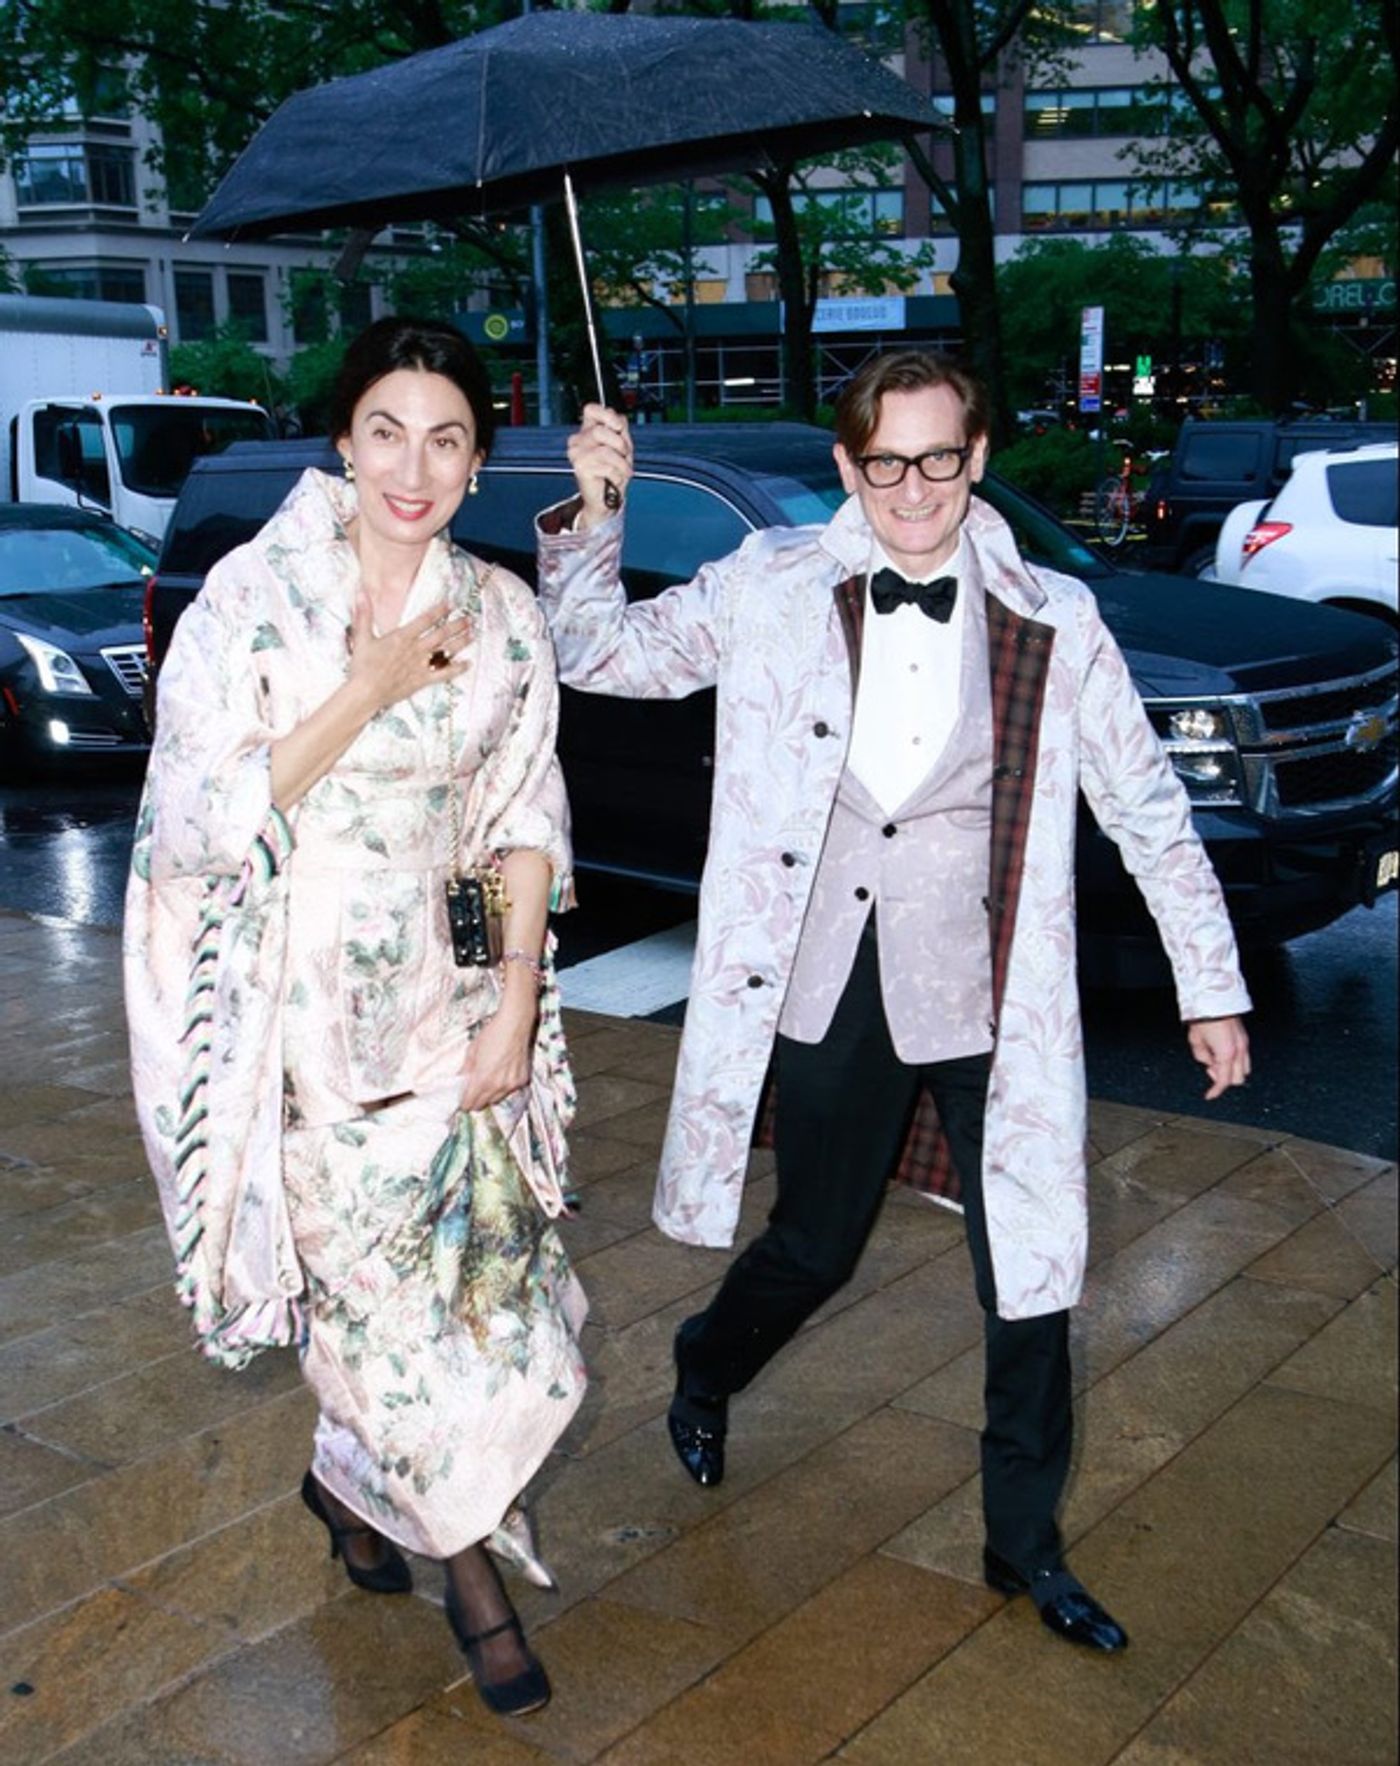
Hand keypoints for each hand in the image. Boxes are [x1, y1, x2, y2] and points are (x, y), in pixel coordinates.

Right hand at [346, 596, 471, 712]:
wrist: (366, 692)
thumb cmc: (362, 666)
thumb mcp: (362, 637)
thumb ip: (364, 614)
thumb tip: (360, 592)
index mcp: (402, 637)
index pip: (425, 620)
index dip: (439, 611)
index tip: (450, 604)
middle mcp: (415, 649)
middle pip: (441, 634)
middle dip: (456, 625)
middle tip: (469, 618)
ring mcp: (421, 665)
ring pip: (445, 651)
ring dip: (460, 642)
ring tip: (472, 634)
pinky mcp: (422, 680)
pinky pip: (443, 674)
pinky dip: (457, 669)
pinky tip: (467, 664)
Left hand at [460, 995, 534, 1112]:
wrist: (515, 1024)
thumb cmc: (492, 1034)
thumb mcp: (472, 1050)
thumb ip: (465, 1070)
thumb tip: (460, 1081)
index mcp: (482, 1079)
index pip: (469, 1103)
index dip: (464, 1103)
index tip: (462, 1100)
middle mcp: (497, 1086)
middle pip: (482, 1105)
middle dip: (476, 1101)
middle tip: (472, 1092)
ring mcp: (511, 1085)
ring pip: (496, 1100)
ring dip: (490, 1096)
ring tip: (487, 1082)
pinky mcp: (522, 1080)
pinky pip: (509, 1091)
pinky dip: (504, 1088)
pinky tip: (501, 1075)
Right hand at [567, 403, 632, 527]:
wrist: (607, 498)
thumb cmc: (614, 471)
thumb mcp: (622, 445)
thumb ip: (620, 429)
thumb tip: (619, 420)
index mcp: (587, 430)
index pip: (591, 409)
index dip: (607, 415)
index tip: (618, 427)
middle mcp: (578, 440)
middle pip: (601, 431)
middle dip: (620, 445)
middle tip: (623, 456)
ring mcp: (577, 454)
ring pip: (606, 451)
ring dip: (621, 463)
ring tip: (621, 471)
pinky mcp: (580, 468)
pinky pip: (607, 467)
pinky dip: (616, 475)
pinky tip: (612, 479)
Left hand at [1187, 1015, 1250, 1100]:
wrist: (1214, 998)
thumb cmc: (1204, 1017)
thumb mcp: (1196, 1040)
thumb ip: (1202, 1055)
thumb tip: (1208, 1062)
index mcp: (1227, 1053)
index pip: (1225, 1081)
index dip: (1216, 1091)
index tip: (1209, 1095)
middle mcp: (1240, 1050)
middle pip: (1238, 1078)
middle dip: (1224, 1078)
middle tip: (1211, 1068)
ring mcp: (1244, 1043)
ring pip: (1244, 1068)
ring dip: (1231, 1069)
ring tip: (1215, 1057)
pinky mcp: (1244, 1037)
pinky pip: (1243, 1057)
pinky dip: (1234, 1060)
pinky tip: (1221, 1050)